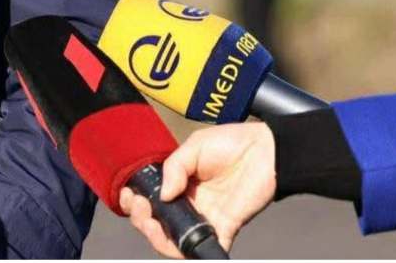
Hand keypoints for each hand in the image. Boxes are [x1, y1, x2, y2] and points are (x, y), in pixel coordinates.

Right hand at [117, 122, 275, 256]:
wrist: (265, 150)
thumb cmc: (232, 143)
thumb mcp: (195, 145)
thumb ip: (175, 167)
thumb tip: (164, 195)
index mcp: (177, 183)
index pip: (149, 199)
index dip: (134, 202)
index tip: (130, 196)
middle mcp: (187, 203)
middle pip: (157, 224)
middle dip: (142, 221)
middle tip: (141, 208)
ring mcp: (205, 217)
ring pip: (175, 240)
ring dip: (159, 239)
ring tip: (154, 226)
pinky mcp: (224, 227)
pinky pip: (207, 247)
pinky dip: (193, 253)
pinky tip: (181, 247)